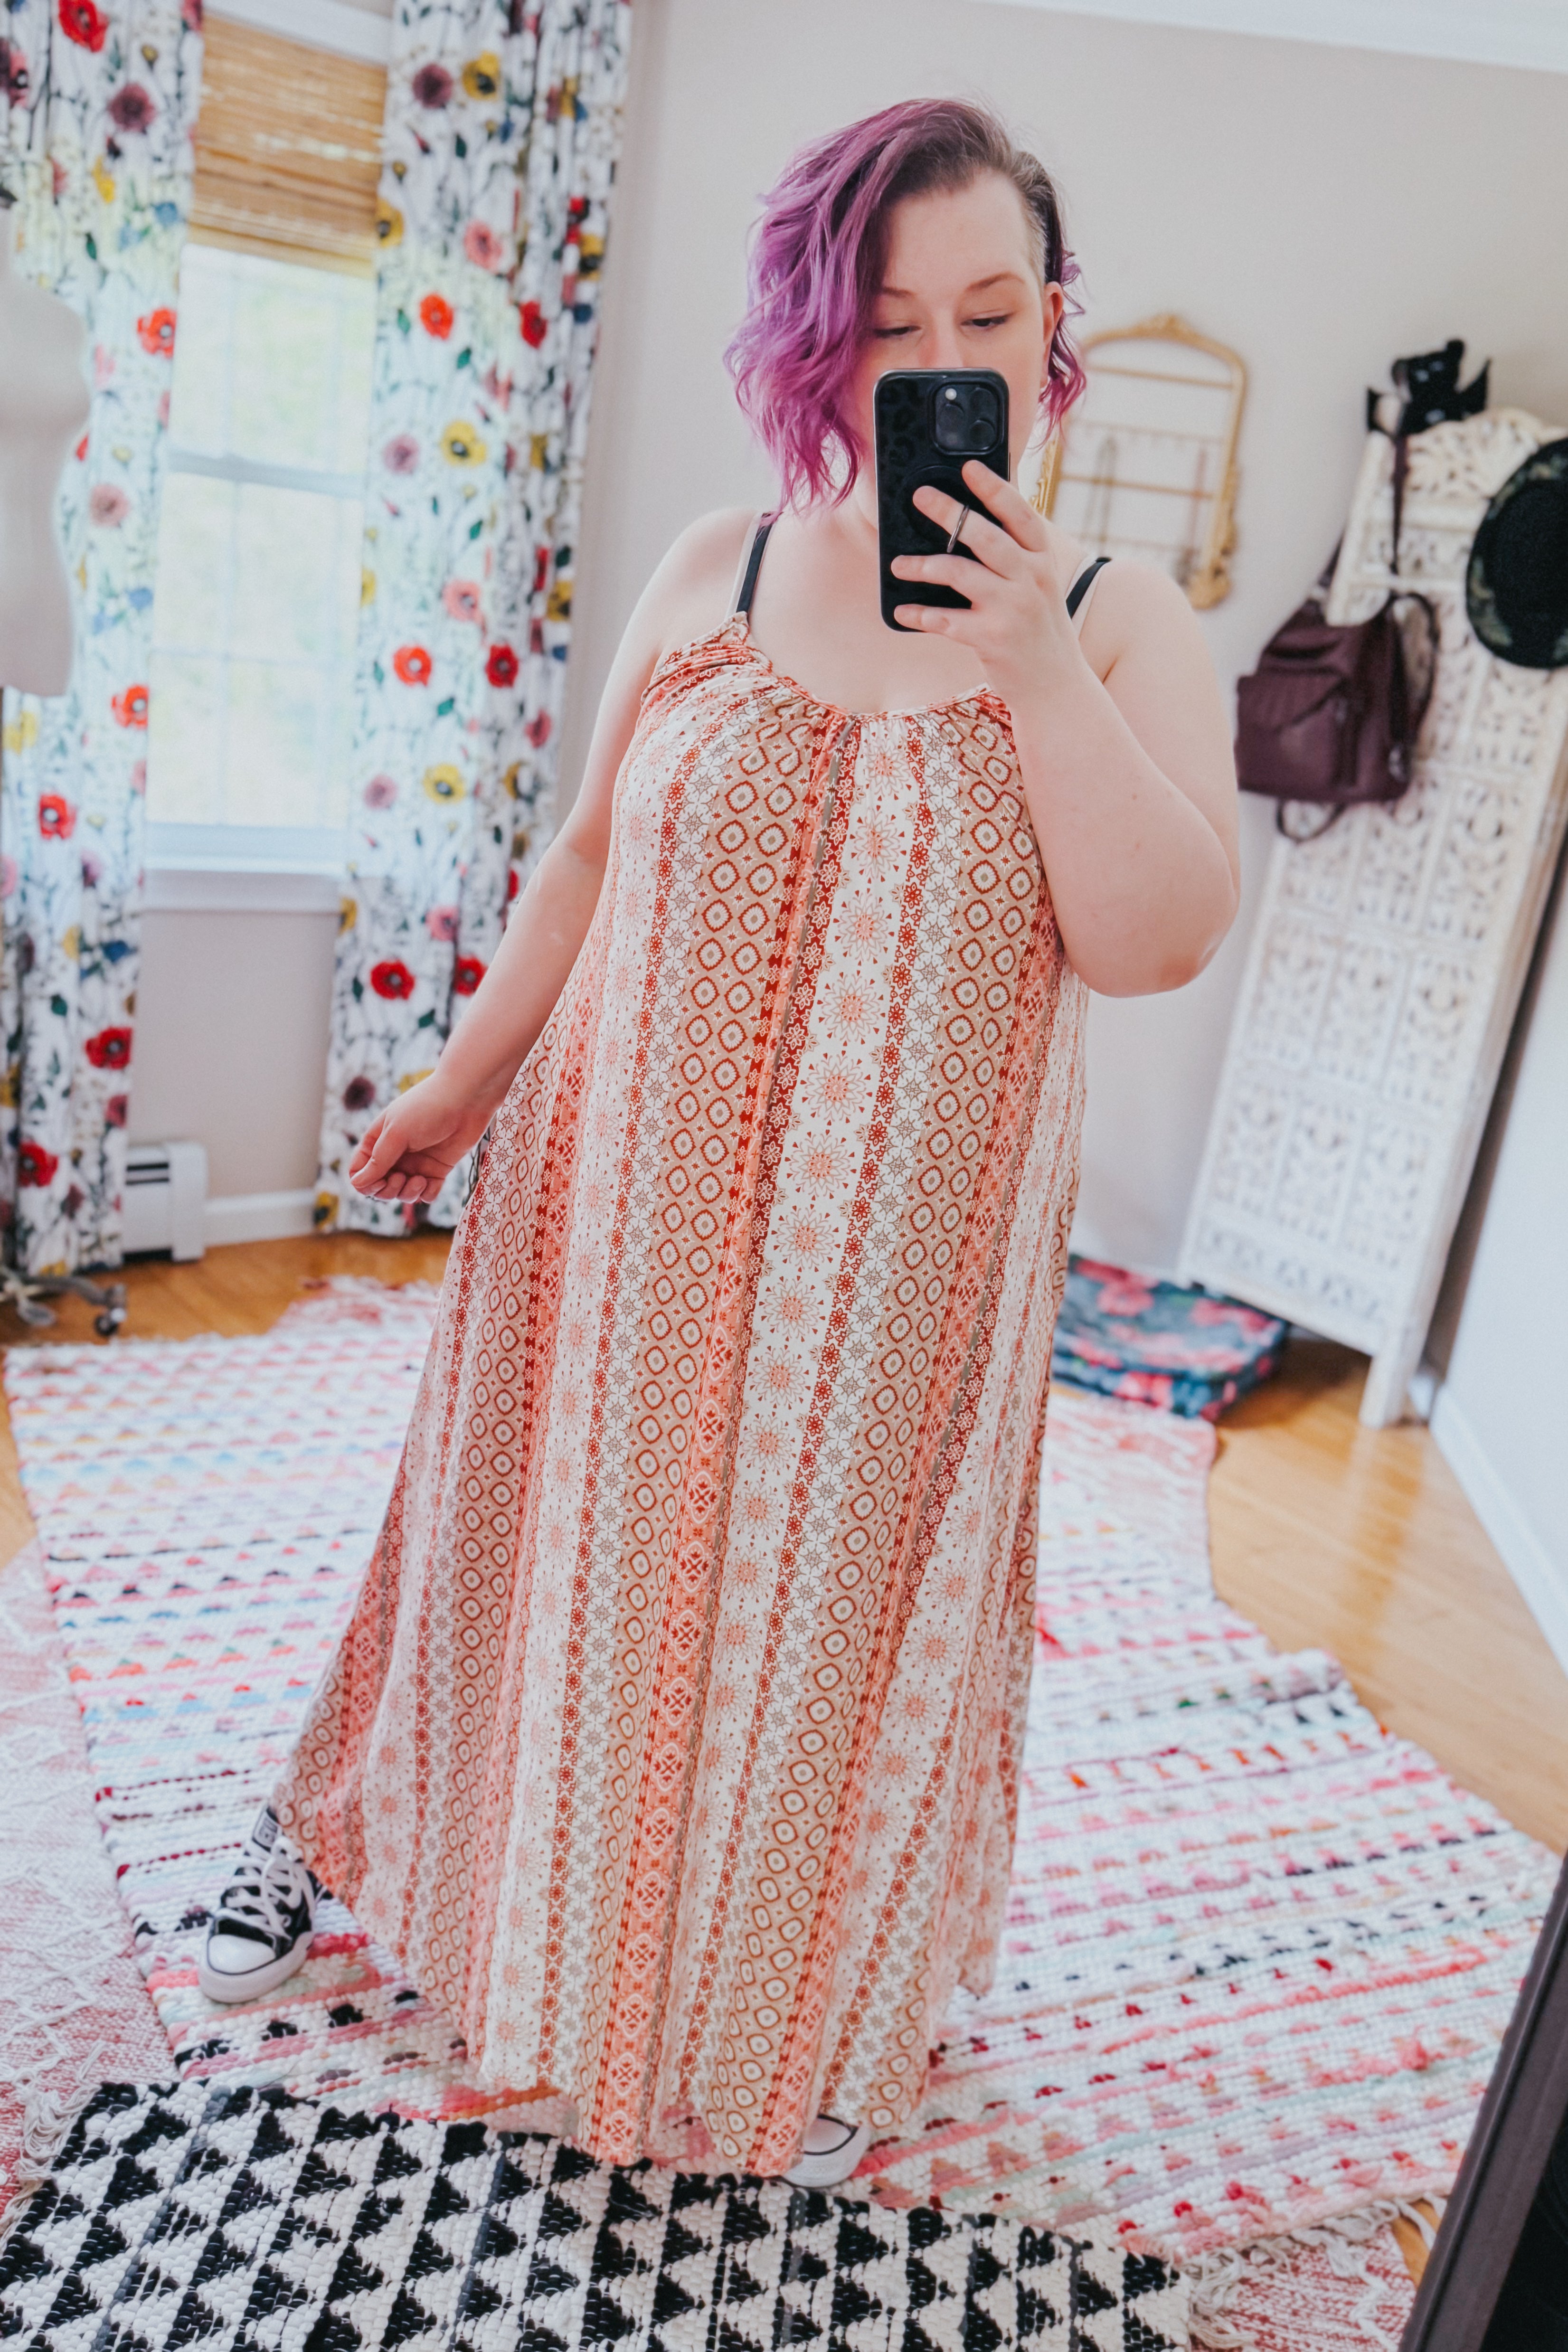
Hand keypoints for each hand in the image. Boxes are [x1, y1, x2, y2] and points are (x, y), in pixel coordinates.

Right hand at [349, 1071, 493, 1204]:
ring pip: (402, 1194)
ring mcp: (416, 1163)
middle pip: (379, 1187)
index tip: (378, 1179)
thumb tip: (357, 1184)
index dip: (365, 1182)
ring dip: (407, 1193)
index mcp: (378, 1141)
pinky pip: (426, 1194)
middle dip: (387, 1190)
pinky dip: (426, 1193)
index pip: (359, 1171)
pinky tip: (431, 1182)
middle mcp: (395, 1155)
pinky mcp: (437, 1170)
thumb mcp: (397, 1133)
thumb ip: (378, 1160)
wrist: (466, 1099)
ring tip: (420, 1179)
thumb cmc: (427, 1109)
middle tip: (400, 1178)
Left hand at [891, 461, 1089, 713]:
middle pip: (985, 536)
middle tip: (920, 496)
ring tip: (897, 563)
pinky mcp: (993, 639)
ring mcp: (1012, 609)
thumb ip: (1015, 558)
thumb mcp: (1038, 587)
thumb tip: (967, 527)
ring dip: (923, 565)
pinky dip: (920, 614)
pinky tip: (902, 611)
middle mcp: (1031, 580)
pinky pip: (946, 620)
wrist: (1057, 686)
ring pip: (960, 573)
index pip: (1020, 514)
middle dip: (950, 512)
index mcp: (1042, 561)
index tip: (968, 467)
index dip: (995, 488)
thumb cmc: (1038, 630)